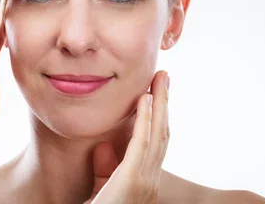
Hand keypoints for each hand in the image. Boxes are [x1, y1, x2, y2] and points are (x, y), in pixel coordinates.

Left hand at [84, 71, 169, 203]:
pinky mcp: (132, 181)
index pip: (156, 140)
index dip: (159, 114)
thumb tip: (103, 146)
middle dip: (164, 103)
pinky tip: (146, 100)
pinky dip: (145, 120)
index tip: (156, 90)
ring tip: (159, 79)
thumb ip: (104, 168)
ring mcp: (145, 181)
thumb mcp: (100, 188)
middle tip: (164, 75)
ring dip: (159, 104)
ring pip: (157, 134)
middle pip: (161, 133)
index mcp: (144, 179)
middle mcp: (150, 179)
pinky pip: (142, 144)